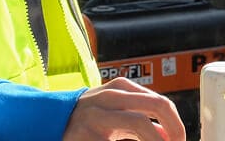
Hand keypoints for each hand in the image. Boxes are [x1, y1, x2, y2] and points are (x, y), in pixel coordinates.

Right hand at [62, 77, 184, 140]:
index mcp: (121, 89)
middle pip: (156, 105)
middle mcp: (110, 98)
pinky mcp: (87, 136)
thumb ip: (142, 119)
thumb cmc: (89, 119)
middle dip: (174, 129)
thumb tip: (170, 134)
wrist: (48, 123)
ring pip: (140, 124)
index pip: (161, 103)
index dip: (176, 126)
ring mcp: (97, 117)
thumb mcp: (116, 112)